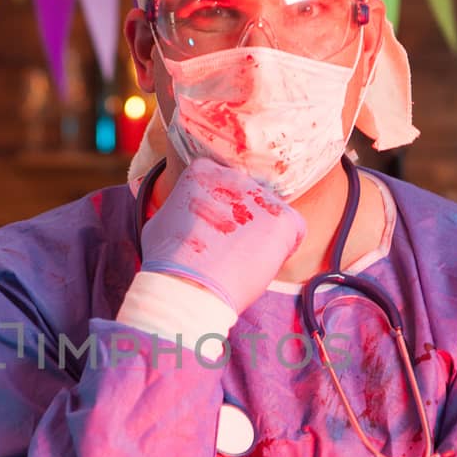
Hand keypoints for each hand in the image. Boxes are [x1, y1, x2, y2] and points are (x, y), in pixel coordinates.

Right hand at [140, 158, 305, 313]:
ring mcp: (261, 195)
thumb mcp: (160, 220)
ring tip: (241, 261)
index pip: (222, 183)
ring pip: (271, 214)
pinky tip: (260, 264)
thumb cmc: (166, 263)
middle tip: (227, 249)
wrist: (187, 287)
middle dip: (243, 220)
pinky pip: (295, 230)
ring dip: (262, 235)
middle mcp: (234, 174)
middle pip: (248, 197)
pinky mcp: (284, 219)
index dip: (220, 209)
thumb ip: (180, 207)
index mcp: (202, 169)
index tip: (212, 231)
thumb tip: (182, 213)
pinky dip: (284, 249)